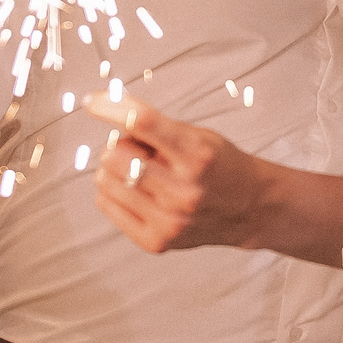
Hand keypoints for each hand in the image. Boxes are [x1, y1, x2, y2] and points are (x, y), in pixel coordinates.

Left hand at [87, 97, 268, 252]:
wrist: (250, 209)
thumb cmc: (218, 165)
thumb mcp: (198, 136)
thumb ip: (154, 127)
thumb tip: (105, 112)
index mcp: (197, 155)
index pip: (143, 122)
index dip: (112, 107)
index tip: (92, 101)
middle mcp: (184, 190)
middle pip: (113, 154)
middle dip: (120, 146)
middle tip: (141, 152)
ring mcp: (169, 220)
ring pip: (105, 179)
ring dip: (116, 170)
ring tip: (145, 174)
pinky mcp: (157, 241)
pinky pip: (105, 203)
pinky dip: (114, 192)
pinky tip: (139, 192)